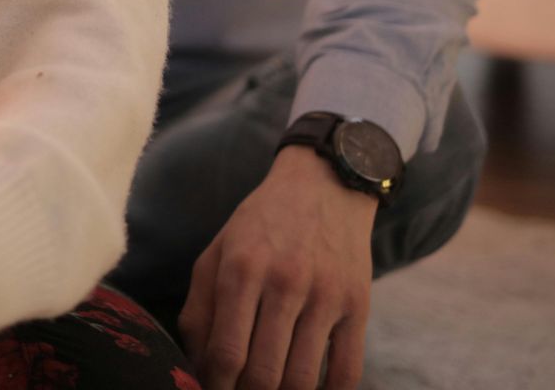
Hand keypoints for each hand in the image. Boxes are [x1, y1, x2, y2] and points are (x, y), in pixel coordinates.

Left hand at [178, 146, 377, 389]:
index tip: (212, 389)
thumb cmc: (261, 225)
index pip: (226, 352)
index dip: (216, 384)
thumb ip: (199, 307)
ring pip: (303, 379)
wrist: (325, 186)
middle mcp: (283, 283)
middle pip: (263, 373)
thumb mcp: (217, 252)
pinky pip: (347, 371)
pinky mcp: (358, 306)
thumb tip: (195, 365)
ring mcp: (325, 296)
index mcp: (240, 269)